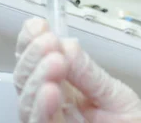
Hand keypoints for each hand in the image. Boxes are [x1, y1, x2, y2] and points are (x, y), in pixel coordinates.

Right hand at [14, 18, 140, 122]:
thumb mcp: (116, 94)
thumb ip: (89, 73)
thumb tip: (66, 44)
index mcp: (64, 88)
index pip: (36, 61)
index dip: (30, 41)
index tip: (37, 25)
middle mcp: (52, 105)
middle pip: (24, 78)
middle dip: (32, 55)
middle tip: (49, 42)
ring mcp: (51, 121)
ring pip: (26, 101)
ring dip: (36, 77)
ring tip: (55, 61)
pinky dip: (41, 107)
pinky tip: (50, 90)